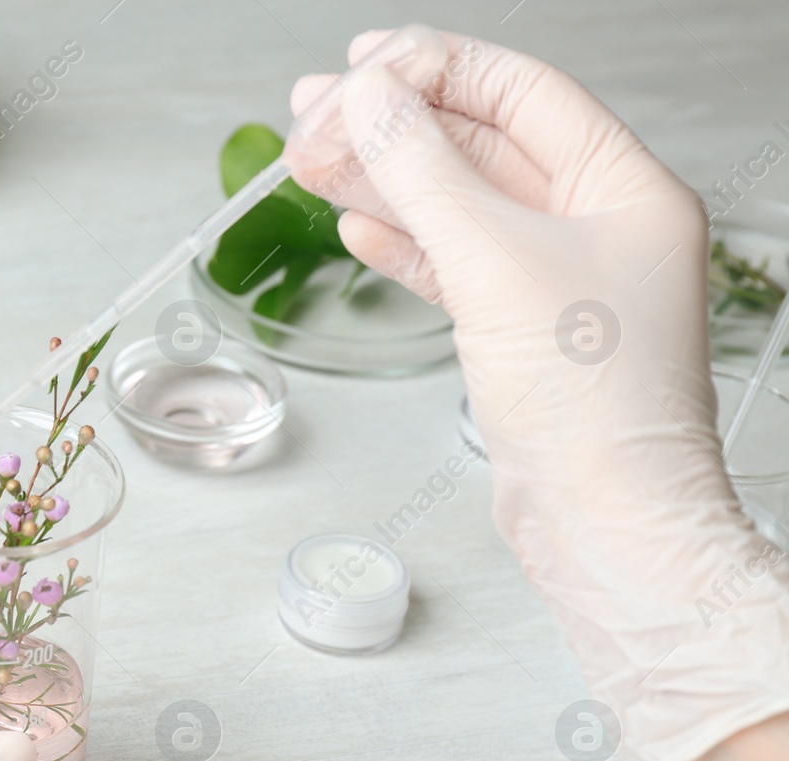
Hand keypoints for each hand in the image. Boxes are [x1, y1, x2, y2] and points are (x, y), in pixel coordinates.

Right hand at [288, 31, 788, 760]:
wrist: (604, 523)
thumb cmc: (590, 403)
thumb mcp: (498, 264)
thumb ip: (427, 175)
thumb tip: (370, 99)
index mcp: (625, 187)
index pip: (522, 93)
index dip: (437, 67)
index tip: (362, 62)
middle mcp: (597, 225)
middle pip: (482, 145)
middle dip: (395, 125)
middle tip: (312, 113)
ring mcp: (558, 281)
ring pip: (459, 206)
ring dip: (385, 182)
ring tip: (311, 161)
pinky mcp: (521, 333)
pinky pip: (455, 265)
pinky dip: (405, 243)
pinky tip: (359, 227)